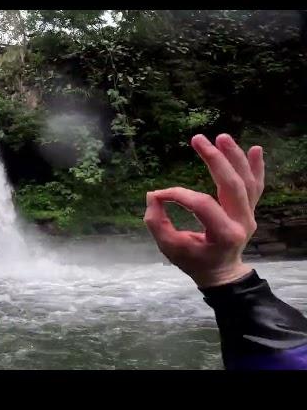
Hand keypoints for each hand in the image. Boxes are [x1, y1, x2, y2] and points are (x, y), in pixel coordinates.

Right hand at [144, 134, 264, 287]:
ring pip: (247, 181)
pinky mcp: (250, 209)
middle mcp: (242, 222)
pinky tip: (255, 148)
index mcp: (224, 235)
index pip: (202, 205)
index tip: (158, 195)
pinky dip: (257, 167)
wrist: (221, 272)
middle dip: (215, 160)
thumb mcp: (170, 248)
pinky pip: (256, 186)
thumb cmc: (193, 261)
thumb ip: (157, 223)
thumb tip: (153, 196)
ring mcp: (249, 214)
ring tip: (221, 137)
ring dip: (235, 157)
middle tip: (198, 139)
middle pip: (232, 185)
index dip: (178, 195)